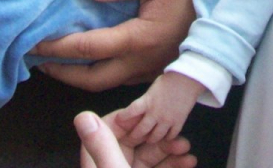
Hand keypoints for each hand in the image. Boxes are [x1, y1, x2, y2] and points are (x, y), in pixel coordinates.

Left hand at [35, 0, 201, 89]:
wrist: (230, 2)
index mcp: (140, 39)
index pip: (88, 48)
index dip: (57, 46)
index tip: (33, 40)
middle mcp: (142, 62)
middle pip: (91, 79)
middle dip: (60, 71)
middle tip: (37, 56)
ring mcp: (151, 68)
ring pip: (106, 82)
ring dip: (78, 73)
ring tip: (57, 57)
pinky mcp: (157, 68)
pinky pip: (121, 77)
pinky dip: (99, 69)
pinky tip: (91, 55)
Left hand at [76, 111, 196, 167]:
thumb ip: (102, 147)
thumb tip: (82, 116)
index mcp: (100, 167)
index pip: (107, 134)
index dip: (126, 120)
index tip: (145, 110)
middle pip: (134, 146)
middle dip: (157, 136)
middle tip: (176, 133)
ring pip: (150, 159)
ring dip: (170, 150)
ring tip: (187, 147)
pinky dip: (175, 164)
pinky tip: (190, 161)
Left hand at [115, 71, 203, 143]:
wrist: (188, 78)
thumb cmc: (169, 80)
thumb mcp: (153, 89)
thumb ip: (145, 101)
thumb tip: (136, 111)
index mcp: (147, 101)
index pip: (130, 112)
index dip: (123, 117)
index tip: (119, 120)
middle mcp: (155, 113)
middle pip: (141, 130)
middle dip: (135, 135)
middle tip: (132, 137)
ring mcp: (167, 120)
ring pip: (155, 137)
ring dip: (150, 139)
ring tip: (148, 138)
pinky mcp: (178, 123)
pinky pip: (170, 137)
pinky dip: (166, 138)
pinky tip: (164, 136)